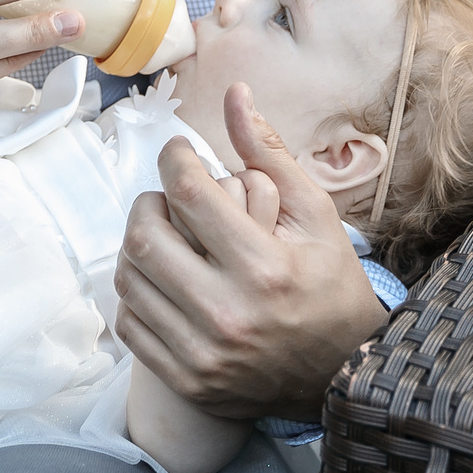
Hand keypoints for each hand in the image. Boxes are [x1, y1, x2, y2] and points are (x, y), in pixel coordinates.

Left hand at [113, 82, 390, 421]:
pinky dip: (137, 291)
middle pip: (145, 236)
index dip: (174, 159)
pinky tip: (163, 278)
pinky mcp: (186, 380)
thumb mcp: (315, 215)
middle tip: (168, 196)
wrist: (342, 375)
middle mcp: (228, 314)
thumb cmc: (331, 285)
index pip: (188, 192)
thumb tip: (235, 93)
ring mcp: (202, 354)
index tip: (180, 154)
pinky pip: (130, 323)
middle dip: (148, 202)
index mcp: (264, 267)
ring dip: (137, 244)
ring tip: (166, 234)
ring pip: (129, 279)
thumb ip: (269, 155)